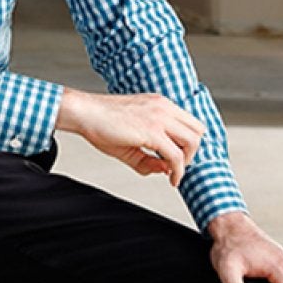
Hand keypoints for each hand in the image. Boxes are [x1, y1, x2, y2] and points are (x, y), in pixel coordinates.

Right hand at [53, 89, 206, 185]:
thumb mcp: (130, 142)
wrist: (84, 112)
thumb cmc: (100, 122)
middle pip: (198, 130)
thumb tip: (165, 170)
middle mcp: (163, 107)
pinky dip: (176, 171)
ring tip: (173, 173)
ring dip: (186, 162)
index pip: (190, 123)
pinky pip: (175, 155)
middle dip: (192, 153)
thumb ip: (149, 159)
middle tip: (178, 166)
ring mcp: (159, 117)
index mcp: (160, 104)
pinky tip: (169, 178)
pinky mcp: (152, 131)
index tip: (179, 159)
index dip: (188, 144)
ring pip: (193, 141)